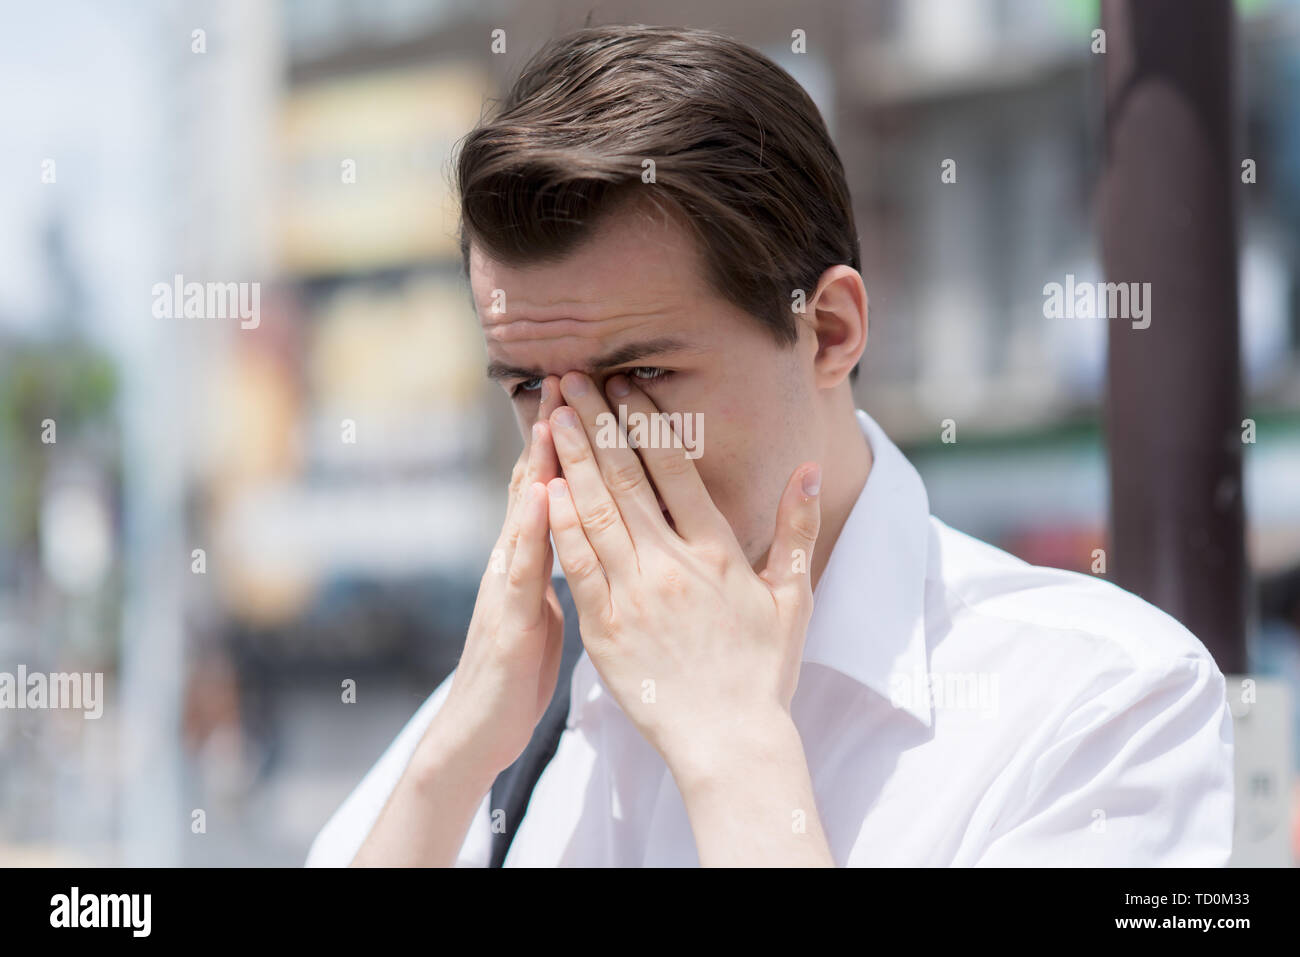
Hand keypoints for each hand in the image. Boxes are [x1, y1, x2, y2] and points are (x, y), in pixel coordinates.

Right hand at [433, 377, 566, 776]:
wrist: (479, 728)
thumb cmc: (520, 668)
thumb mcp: (546, 605)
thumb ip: (560, 563)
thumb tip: (584, 531)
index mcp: (533, 556)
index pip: (553, 484)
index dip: (570, 438)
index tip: (592, 390)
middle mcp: (515, 559)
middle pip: (536, 482)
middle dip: (554, 428)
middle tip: (571, 373)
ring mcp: (508, 585)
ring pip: (525, 513)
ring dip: (538, 462)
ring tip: (555, 413)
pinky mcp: (509, 619)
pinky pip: (522, 570)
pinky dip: (532, 531)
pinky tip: (544, 498)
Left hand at [544, 371, 822, 780]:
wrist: (729, 740)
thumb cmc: (763, 670)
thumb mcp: (795, 597)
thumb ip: (798, 528)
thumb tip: (811, 468)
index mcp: (718, 552)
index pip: (676, 469)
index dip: (646, 421)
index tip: (623, 384)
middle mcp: (674, 564)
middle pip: (628, 477)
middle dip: (596, 423)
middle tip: (572, 378)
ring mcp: (636, 594)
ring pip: (598, 511)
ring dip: (572, 458)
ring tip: (550, 415)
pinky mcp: (606, 627)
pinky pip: (579, 565)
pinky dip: (562, 523)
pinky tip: (546, 487)